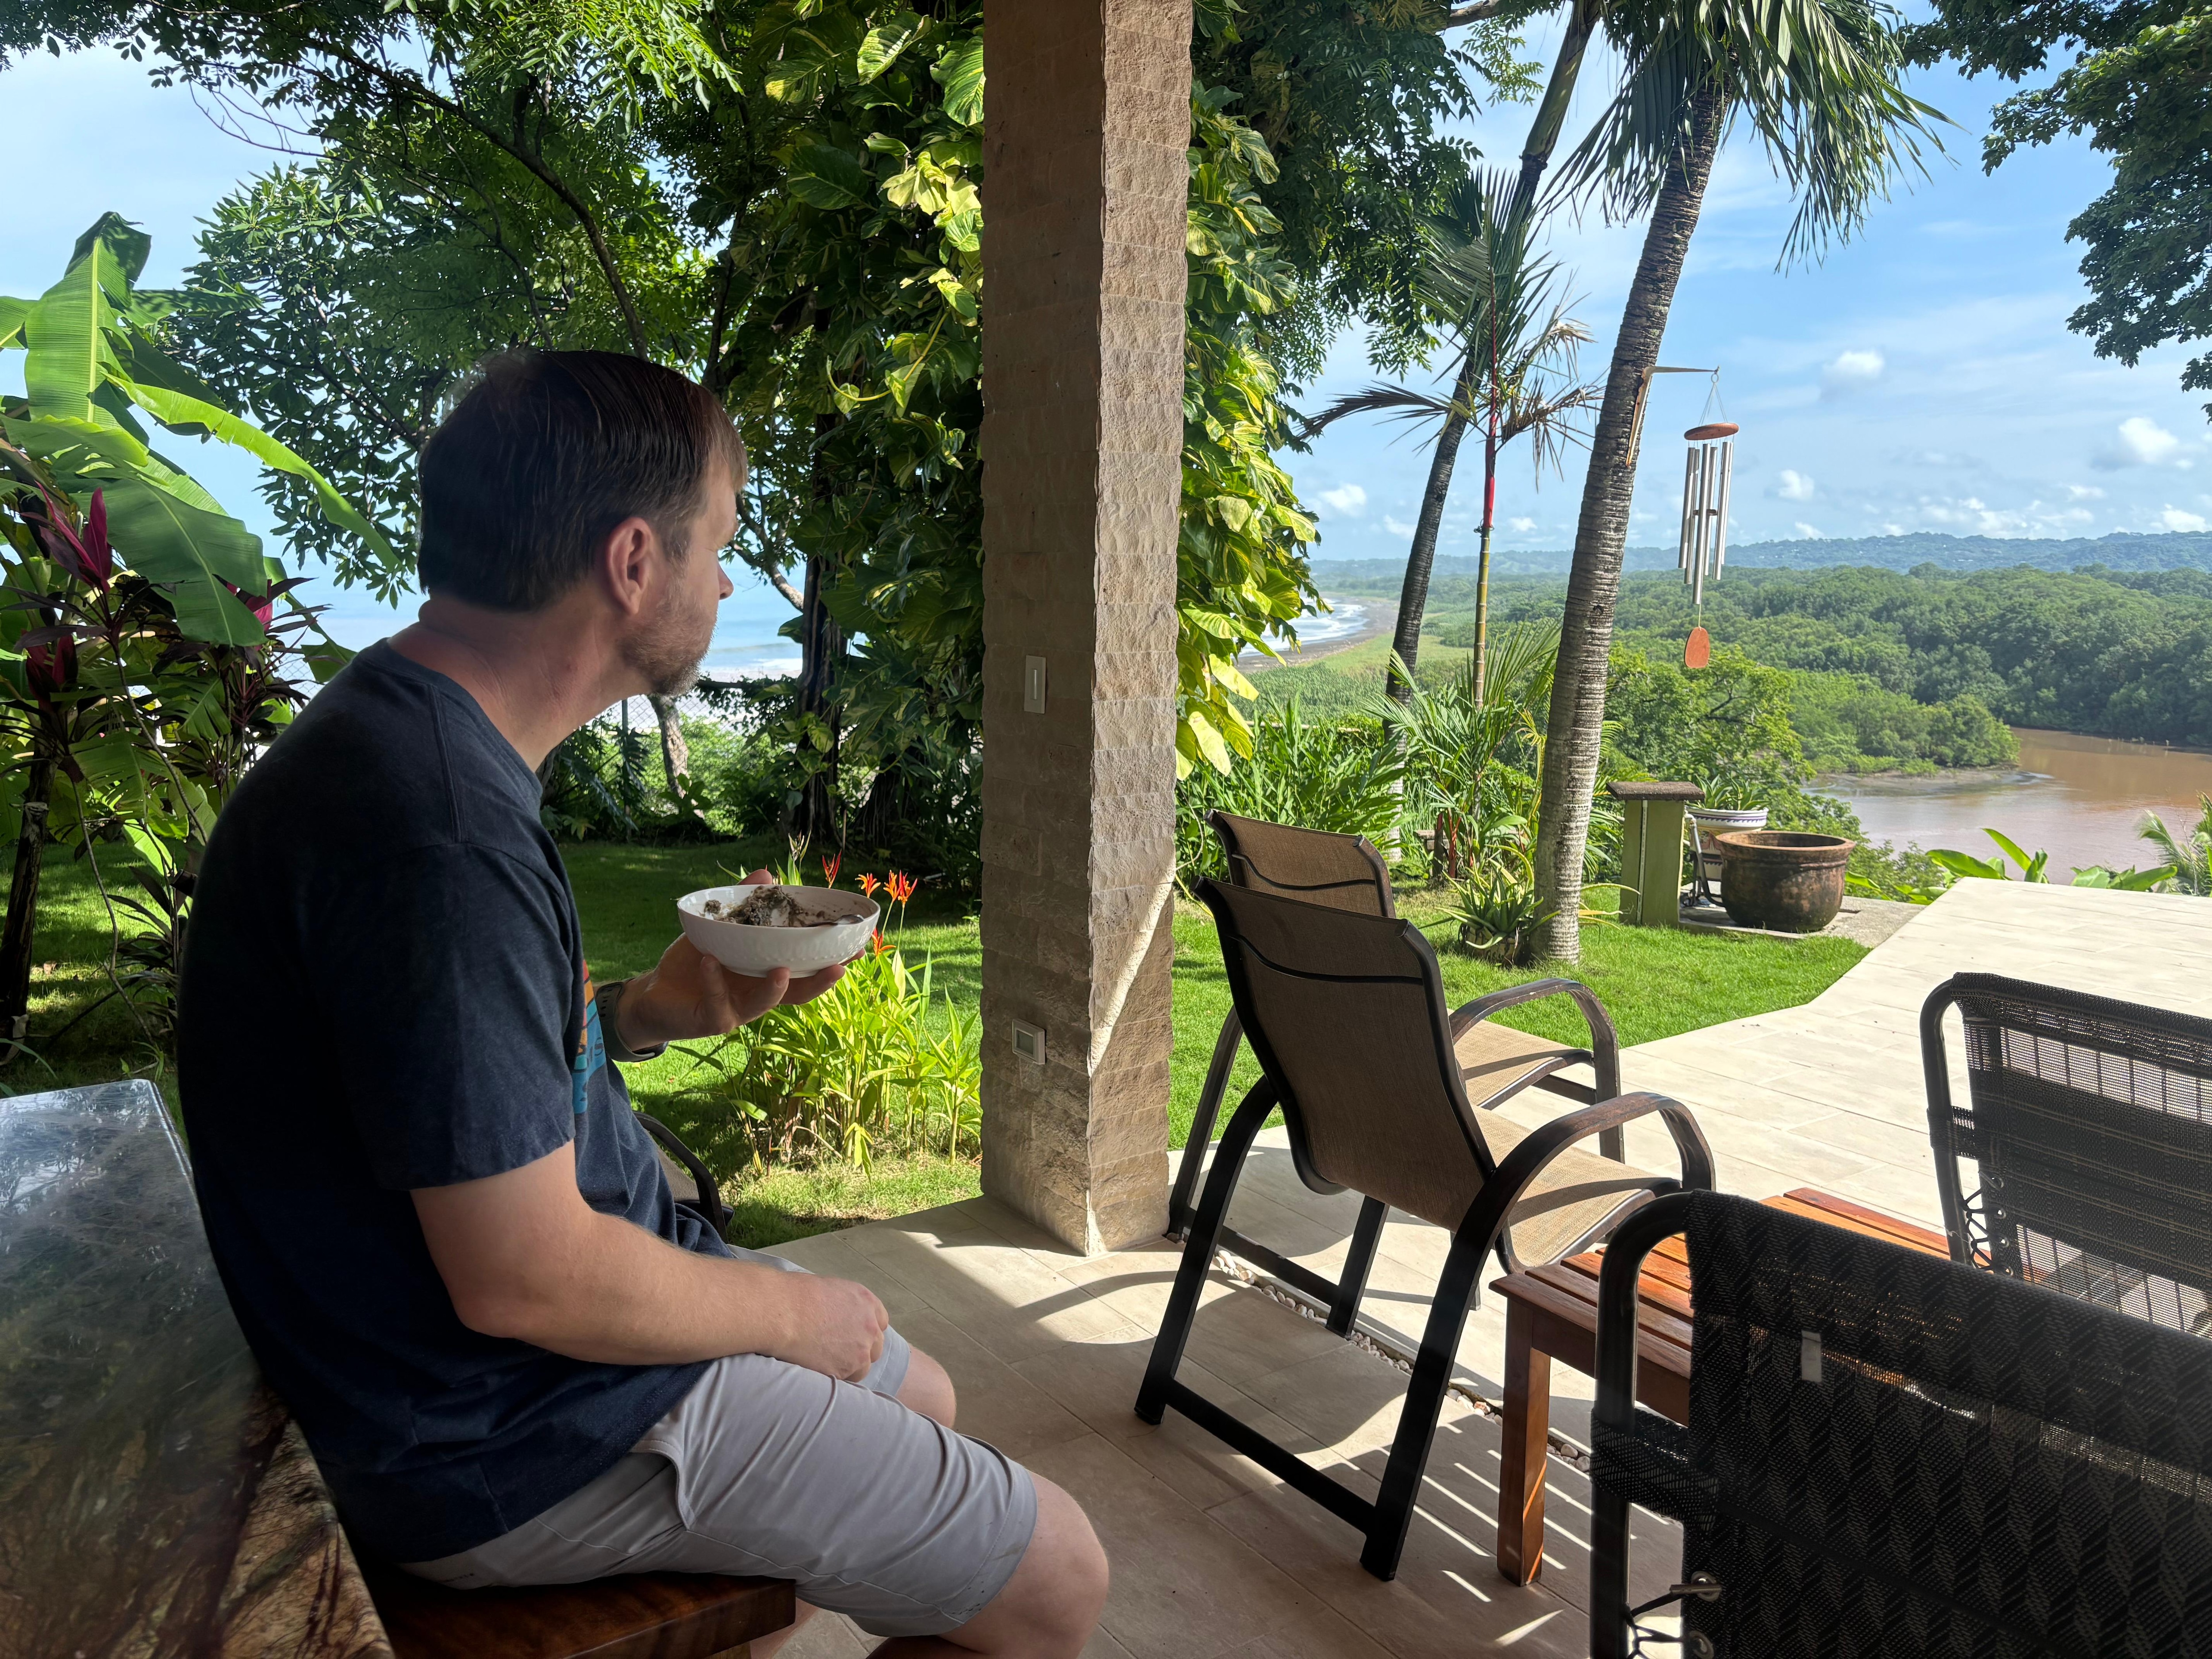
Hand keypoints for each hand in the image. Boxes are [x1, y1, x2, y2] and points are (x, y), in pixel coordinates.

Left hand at [616, 869, 847, 1047]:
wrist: (654, 994)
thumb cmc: (694, 961)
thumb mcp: (717, 928)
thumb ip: (740, 904)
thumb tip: (767, 875)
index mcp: (767, 974)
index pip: (806, 969)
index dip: (832, 961)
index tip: (859, 947)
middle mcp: (759, 994)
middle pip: (798, 993)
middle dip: (820, 981)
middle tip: (840, 966)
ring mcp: (738, 1010)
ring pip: (764, 1003)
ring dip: (774, 988)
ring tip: (781, 970)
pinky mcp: (712, 1019)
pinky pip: (719, 1001)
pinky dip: (715, 981)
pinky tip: (710, 961)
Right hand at [772, 1272, 889, 1381]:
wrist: (781, 1313)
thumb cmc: (796, 1295)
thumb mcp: (830, 1290)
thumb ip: (845, 1306)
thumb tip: (839, 1316)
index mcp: (867, 1302)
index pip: (880, 1322)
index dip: (866, 1330)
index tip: (855, 1335)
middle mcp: (869, 1327)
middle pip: (875, 1347)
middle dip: (861, 1350)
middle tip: (839, 1351)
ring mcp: (859, 1351)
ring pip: (863, 1368)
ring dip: (850, 1368)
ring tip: (826, 1363)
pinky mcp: (844, 1371)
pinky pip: (844, 1379)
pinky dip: (834, 1376)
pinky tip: (817, 1368)